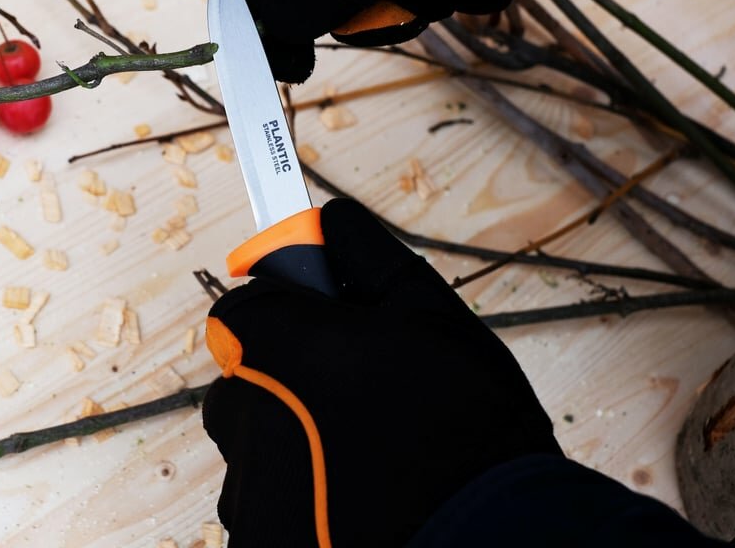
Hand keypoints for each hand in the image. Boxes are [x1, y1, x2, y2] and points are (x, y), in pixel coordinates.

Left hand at [202, 198, 561, 546]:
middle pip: (246, 384)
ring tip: (372, 458)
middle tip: (362, 400)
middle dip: (290, 383)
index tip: (320, 324)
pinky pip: (267, 505)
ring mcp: (246, 489)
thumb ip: (366, 253)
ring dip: (295, 444)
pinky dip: (300, 499)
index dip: (283, 315)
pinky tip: (362, 498)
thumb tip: (329, 220)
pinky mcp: (258, 542)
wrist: (494, 535)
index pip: (240, 314)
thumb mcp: (429, 310)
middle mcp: (245, 418)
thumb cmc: (467, 421)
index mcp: (276, 348)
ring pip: (258, 449)